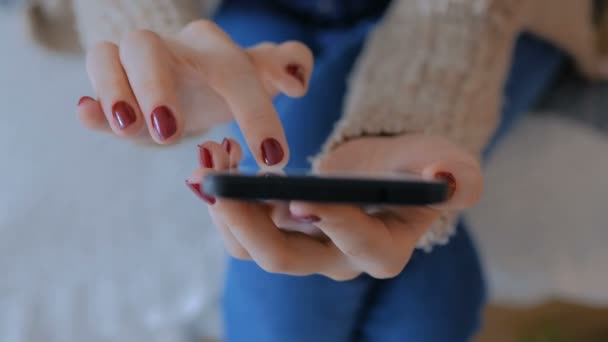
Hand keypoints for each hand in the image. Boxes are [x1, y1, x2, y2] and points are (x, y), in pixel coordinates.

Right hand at [77, 20, 312, 166]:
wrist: (191, 80)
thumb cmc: (228, 81)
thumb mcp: (261, 74)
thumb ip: (288, 65)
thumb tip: (297, 81)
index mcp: (214, 49)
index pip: (235, 73)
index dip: (257, 115)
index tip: (274, 158)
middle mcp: (168, 49)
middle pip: (147, 47)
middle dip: (155, 86)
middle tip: (170, 131)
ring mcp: (132, 65)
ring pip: (106, 57)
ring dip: (114, 91)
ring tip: (130, 127)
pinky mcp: (111, 89)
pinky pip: (91, 88)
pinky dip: (90, 104)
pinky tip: (87, 114)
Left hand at [186, 135, 481, 279]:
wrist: (384, 166)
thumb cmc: (418, 166)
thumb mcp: (447, 162)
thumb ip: (458, 173)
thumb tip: (446, 179)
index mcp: (383, 249)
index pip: (358, 245)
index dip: (332, 224)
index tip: (301, 197)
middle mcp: (338, 260)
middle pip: (285, 260)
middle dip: (249, 224)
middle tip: (223, 183)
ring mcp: (304, 248)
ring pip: (252, 249)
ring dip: (225, 210)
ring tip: (210, 161)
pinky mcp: (280, 231)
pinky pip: (242, 229)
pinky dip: (223, 202)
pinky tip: (211, 166)